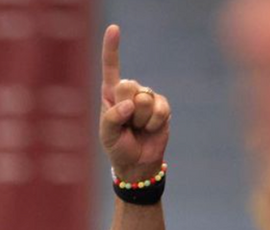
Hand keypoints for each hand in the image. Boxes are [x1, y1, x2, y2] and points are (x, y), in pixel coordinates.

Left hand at [99, 25, 171, 181]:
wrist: (138, 162)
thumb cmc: (118, 147)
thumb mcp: (108, 135)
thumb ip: (113, 118)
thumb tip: (130, 104)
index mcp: (110, 95)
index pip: (111, 68)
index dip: (112, 48)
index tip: (114, 28)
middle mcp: (129, 92)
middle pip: (128, 85)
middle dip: (126, 108)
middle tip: (126, 123)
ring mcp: (147, 97)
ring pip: (144, 99)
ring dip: (140, 120)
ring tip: (137, 129)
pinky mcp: (162, 106)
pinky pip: (159, 110)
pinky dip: (153, 123)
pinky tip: (149, 129)